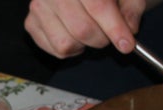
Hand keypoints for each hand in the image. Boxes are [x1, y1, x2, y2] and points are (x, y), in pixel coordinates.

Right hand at [24, 0, 146, 57]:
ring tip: (89, 32)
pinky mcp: (31, 23)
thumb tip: (129, 28)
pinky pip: (55, 50)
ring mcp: (39, 6)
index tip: (126, 45)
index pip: (98, 5)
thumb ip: (131, 7)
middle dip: (102, 39)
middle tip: (109, 35)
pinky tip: (74, 34)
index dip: (115, 28)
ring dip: (84, 45)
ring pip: (66, 44)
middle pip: (82, 29)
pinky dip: (71, 49)